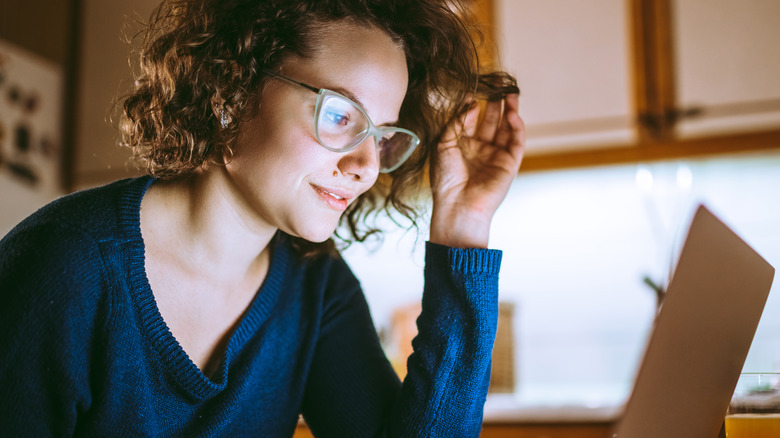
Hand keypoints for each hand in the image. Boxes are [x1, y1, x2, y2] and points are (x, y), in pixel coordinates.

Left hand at [429, 93, 525, 247]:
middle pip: (491, 120)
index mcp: (462, 145)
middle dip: (496, 101)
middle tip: (499, 82)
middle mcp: (480, 149)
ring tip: (511, 91)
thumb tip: (471, 102)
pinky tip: (512, 114)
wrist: (457, 205)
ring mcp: (496, 155)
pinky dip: (516, 127)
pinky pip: (516, 141)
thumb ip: (458, 121)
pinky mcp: (510, 163)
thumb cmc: (446, 178)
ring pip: (506, 127)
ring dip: (510, 109)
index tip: (475, 88)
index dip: (474, 104)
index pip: (472, 119)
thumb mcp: (444, 143)